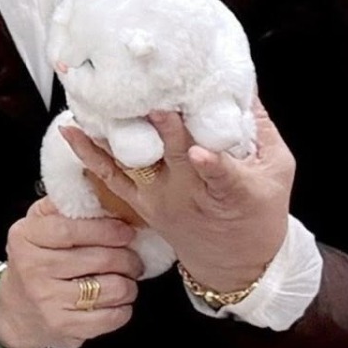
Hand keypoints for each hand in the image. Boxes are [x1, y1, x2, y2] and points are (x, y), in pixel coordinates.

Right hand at [0, 198, 143, 347]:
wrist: (17, 310)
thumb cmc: (35, 261)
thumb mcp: (37, 227)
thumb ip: (62, 207)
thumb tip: (99, 189)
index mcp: (25, 237)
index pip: (69, 229)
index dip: (105, 229)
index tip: (126, 231)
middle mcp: (33, 268)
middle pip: (98, 259)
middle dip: (127, 257)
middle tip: (133, 256)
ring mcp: (48, 300)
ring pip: (112, 288)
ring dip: (129, 283)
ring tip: (125, 278)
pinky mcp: (65, 327)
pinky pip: (113, 316)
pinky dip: (124, 307)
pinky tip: (117, 300)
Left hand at [64, 102, 292, 295]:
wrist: (238, 265)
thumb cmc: (260, 214)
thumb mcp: (277, 170)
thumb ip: (260, 127)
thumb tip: (243, 83)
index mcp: (232, 192)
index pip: (222, 177)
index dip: (211, 164)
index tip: (201, 150)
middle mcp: (191, 195)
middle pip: (175, 160)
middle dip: (165, 131)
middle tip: (153, 103)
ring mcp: (161, 200)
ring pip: (136, 164)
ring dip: (116, 133)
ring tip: (97, 104)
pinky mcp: (141, 203)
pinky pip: (110, 177)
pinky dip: (89, 153)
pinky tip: (71, 131)